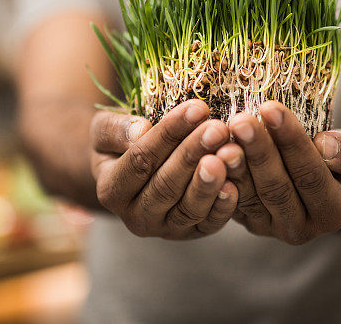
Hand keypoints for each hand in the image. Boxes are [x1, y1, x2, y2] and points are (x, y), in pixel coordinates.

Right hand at [90, 100, 237, 239]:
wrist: (135, 170)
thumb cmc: (121, 143)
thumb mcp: (105, 129)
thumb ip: (114, 129)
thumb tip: (140, 132)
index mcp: (111, 191)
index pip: (140, 160)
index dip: (168, 134)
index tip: (195, 108)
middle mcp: (136, 217)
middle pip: (166, 186)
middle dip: (193, 154)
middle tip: (217, 128)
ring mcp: (165, 228)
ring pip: (189, 208)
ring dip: (210, 181)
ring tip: (228, 152)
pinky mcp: (193, 233)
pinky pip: (209, 224)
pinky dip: (224, 206)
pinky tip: (235, 184)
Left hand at [217, 101, 340, 244]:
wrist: (332, 182)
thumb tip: (326, 146)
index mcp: (333, 212)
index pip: (310, 174)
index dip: (291, 142)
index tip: (273, 108)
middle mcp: (300, 228)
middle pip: (275, 188)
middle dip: (257, 151)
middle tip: (240, 119)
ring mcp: (268, 226)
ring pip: (247, 194)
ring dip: (232, 163)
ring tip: (220, 132)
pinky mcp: (244, 217)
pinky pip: (227, 197)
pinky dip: (218, 172)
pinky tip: (208, 146)